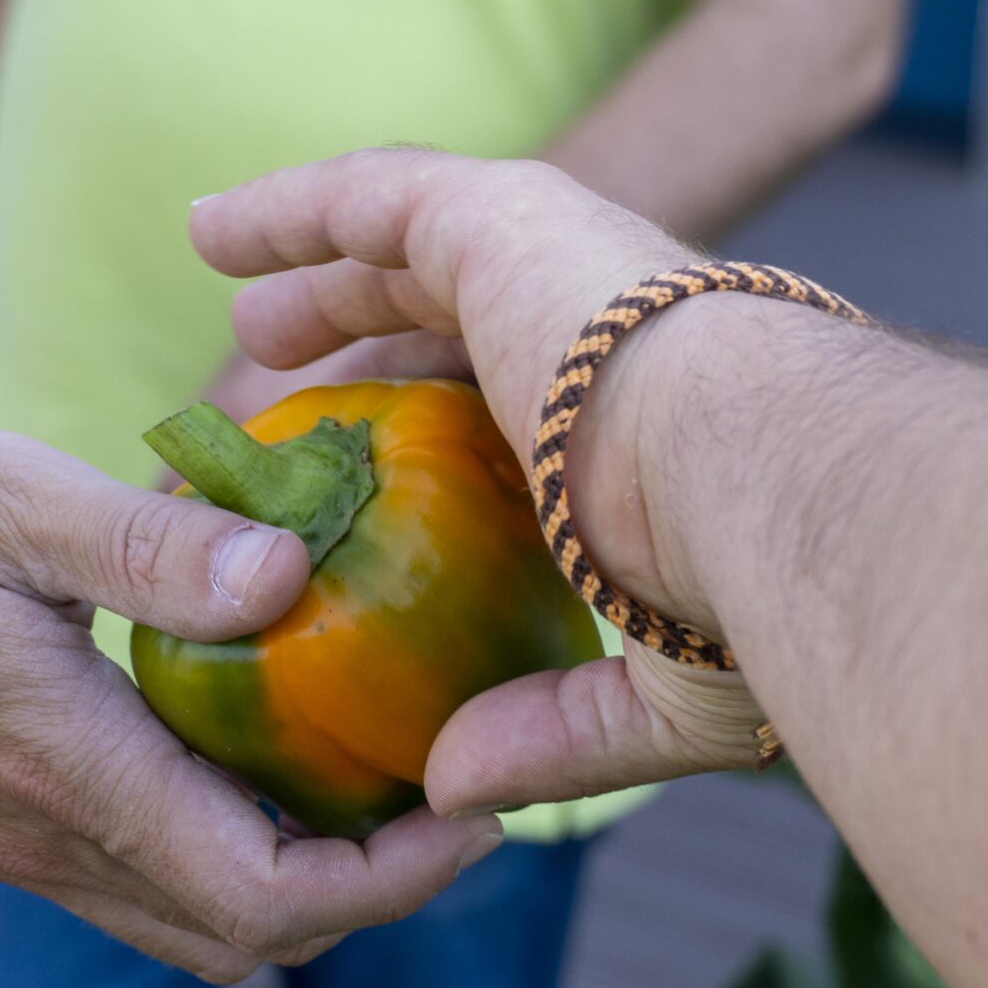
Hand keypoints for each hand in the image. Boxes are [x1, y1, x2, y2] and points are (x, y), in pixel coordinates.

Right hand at [0, 400, 497, 981]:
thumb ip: (147, 547)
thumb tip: (297, 580)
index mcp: (60, 767)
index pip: (266, 899)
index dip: (394, 881)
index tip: (473, 808)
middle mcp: (38, 833)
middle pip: (242, 937)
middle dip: (367, 891)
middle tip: (446, 792)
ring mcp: (4, 835)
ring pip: (185, 917)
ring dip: (294, 876)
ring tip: (368, 772)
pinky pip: (129, 872)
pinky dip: (217, 843)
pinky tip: (244, 738)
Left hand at [188, 149, 773, 812]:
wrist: (773, 491)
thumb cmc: (750, 607)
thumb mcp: (658, 696)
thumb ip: (554, 732)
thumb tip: (451, 788)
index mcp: (645, 422)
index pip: (527, 412)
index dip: (440, 431)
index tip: (369, 475)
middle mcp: (604, 328)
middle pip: (456, 323)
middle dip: (369, 339)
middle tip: (280, 378)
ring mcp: (555, 264)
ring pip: (410, 249)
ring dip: (324, 274)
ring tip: (245, 309)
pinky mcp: (505, 221)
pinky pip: (373, 199)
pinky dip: (291, 209)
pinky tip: (214, 230)